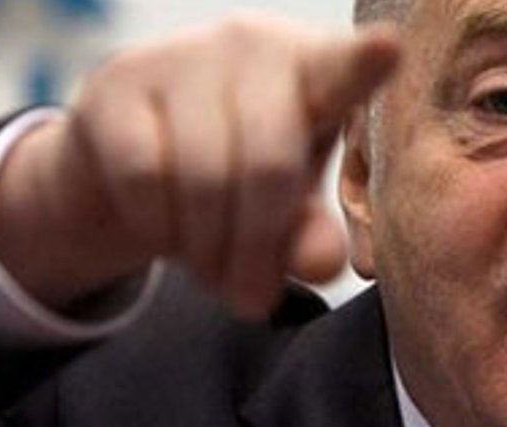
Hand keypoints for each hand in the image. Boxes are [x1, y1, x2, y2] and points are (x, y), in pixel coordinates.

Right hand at [0, 12, 399, 317]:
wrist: (134, 164)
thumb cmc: (235, 179)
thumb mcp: (286, 213)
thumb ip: (309, 238)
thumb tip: (323, 266)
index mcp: (316, 72)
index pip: (345, 69)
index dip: (365, 62)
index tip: (389, 50)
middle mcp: (252, 46)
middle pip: (268, 165)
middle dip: (256, 249)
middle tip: (250, 300)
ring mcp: (181, 55)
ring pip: (201, 176)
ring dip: (205, 249)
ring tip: (211, 268)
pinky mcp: (117, 81)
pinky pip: (144, 177)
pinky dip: (155, 225)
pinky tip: (163, 225)